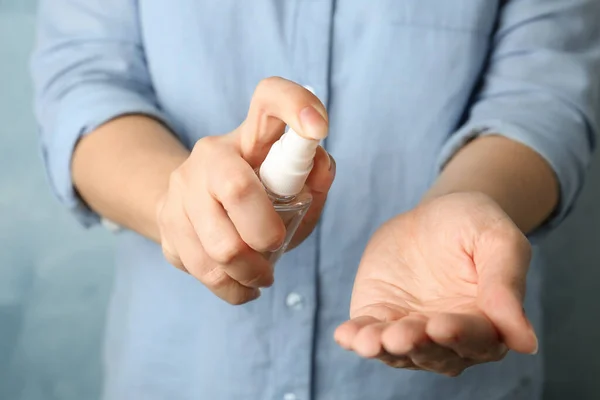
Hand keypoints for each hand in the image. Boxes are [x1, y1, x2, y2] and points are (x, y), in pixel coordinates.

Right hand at [156, 77, 334, 304]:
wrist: (191, 204)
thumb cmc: (257, 195)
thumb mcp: (290, 182)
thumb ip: (314, 176)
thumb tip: (320, 168)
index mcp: (250, 135)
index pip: (269, 99)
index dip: (296, 106)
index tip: (319, 128)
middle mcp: (209, 154)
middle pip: (237, 191)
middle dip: (265, 235)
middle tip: (275, 247)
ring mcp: (180, 188)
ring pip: (219, 247)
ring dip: (251, 272)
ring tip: (262, 274)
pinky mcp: (165, 223)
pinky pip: (203, 270)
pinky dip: (231, 288)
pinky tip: (242, 285)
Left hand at [334, 192, 537, 375]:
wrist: (431, 215)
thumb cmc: (471, 224)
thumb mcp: (496, 240)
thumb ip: (506, 285)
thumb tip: (526, 342)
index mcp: (488, 323)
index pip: (478, 338)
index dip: (460, 334)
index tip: (443, 324)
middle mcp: (448, 337)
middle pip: (434, 351)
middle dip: (416, 344)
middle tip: (401, 335)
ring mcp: (411, 331)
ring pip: (398, 350)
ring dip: (383, 347)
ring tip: (368, 341)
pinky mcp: (379, 318)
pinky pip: (367, 333)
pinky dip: (356, 337)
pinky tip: (345, 335)